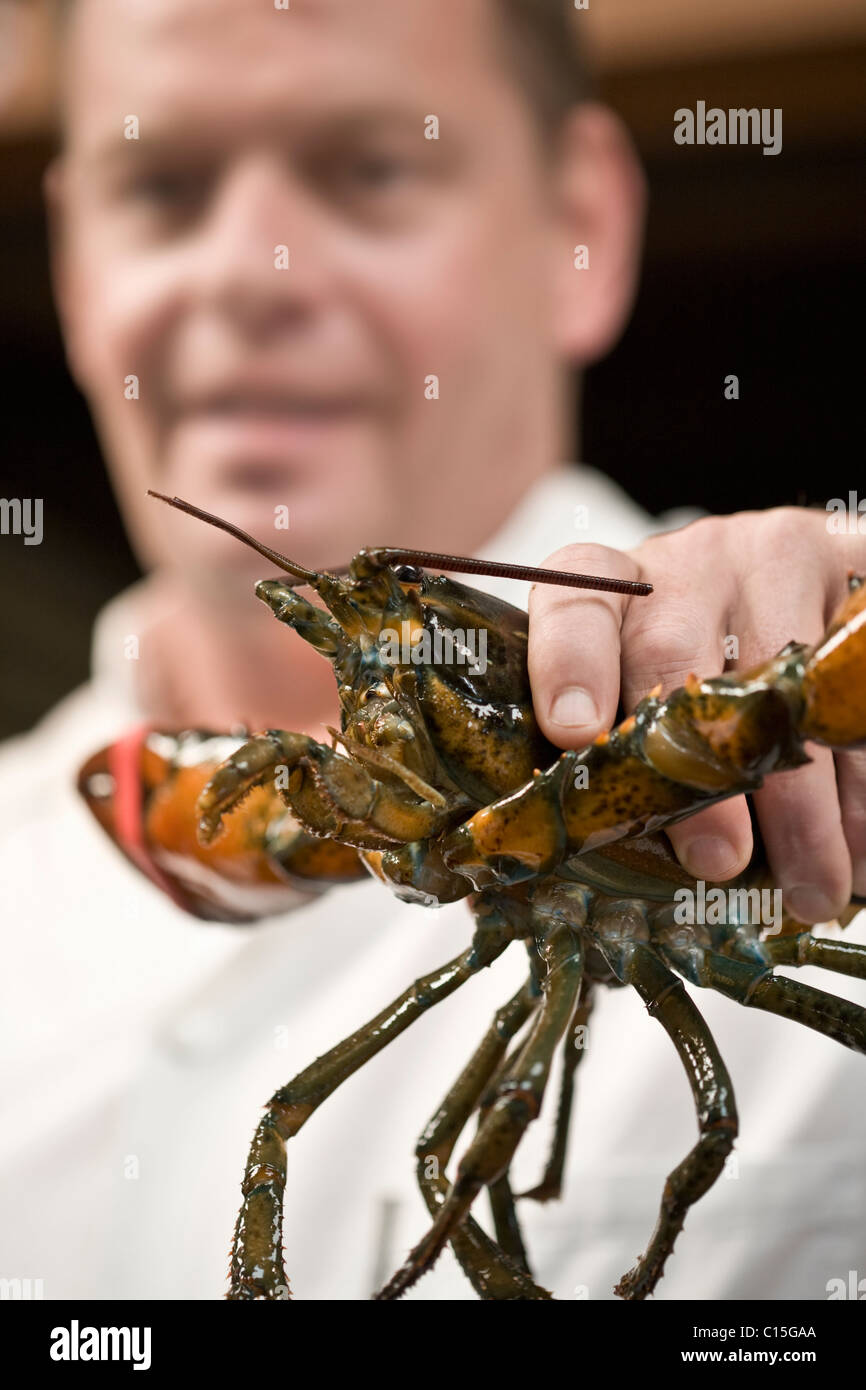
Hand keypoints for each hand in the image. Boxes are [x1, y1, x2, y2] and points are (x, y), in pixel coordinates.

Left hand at [527, 508, 865, 923]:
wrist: (792, 586)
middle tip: (717, 862)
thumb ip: (593, 768)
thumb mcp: (628, 694)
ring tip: (810, 890)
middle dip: (702, 777)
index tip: (572, 736)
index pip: (574, 604)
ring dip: (804, 805)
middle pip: (678, 659)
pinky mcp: (847, 568)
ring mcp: (773, 557)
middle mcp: (685, 561)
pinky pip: (856, 687)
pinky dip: (863, 782)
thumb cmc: (684, 667)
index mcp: (608, 585)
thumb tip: (517, 885)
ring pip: (785, 686)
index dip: (568, 666)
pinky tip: (860, 851)